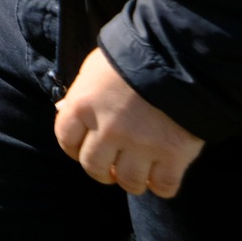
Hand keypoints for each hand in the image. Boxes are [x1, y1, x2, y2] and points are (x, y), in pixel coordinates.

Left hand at [55, 49, 203, 197]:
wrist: (178, 54)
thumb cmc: (131, 56)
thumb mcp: (95, 66)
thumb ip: (80, 90)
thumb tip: (63, 109)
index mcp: (83, 105)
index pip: (65, 140)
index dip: (74, 149)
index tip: (83, 150)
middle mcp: (107, 129)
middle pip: (94, 167)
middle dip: (101, 171)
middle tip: (111, 168)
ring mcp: (140, 144)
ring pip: (128, 182)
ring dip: (131, 182)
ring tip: (137, 174)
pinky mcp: (173, 154)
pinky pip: (163, 186)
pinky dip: (162, 187)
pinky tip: (161, 177)